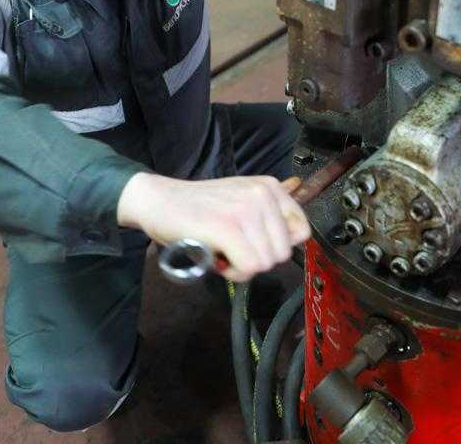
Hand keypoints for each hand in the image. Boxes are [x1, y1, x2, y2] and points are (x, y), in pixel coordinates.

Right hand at [117, 172, 309, 281]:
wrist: (159, 201)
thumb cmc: (199, 208)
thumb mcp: (242, 201)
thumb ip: (268, 218)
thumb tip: (293, 241)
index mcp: (270, 187)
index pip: (302, 231)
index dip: (277, 248)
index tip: (254, 246)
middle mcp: (263, 194)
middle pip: (282, 253)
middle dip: (257, 260)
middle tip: (231, 250)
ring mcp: (246, 210)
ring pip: (265, 263)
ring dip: (242, 268)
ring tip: (222, 252)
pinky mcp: (228, 228)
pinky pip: (249, 268)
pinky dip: (233, 273)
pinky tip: (218, 260)